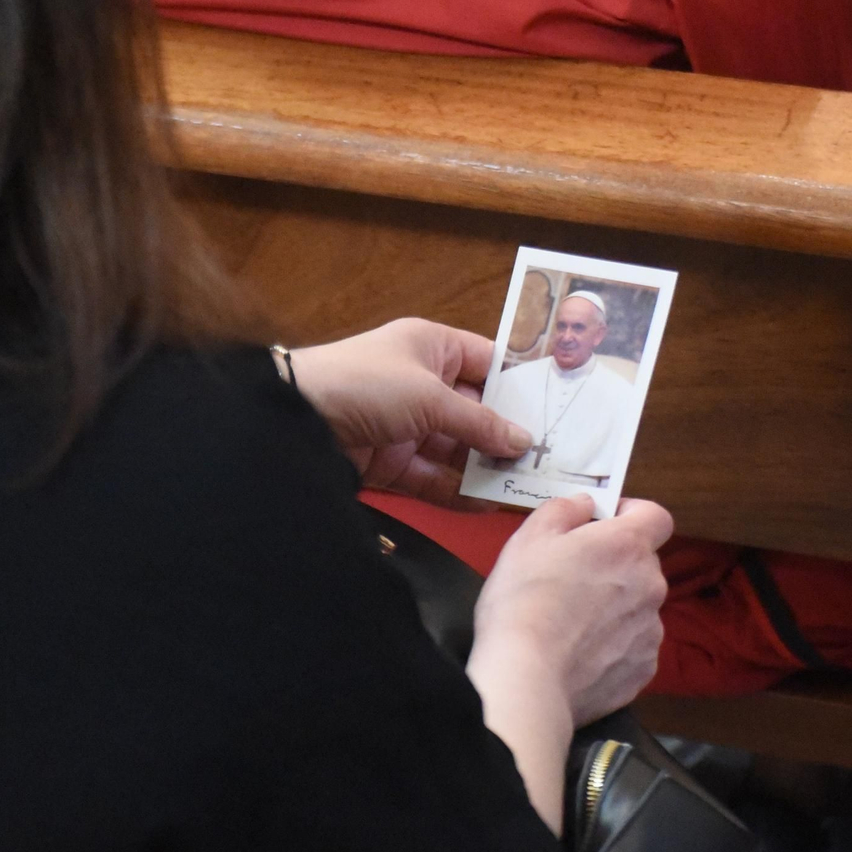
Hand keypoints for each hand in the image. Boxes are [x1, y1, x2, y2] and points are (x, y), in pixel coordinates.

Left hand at [290, 319, 532, 504]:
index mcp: (431, 347)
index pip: (488, 362)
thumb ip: (479, 423)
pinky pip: (435, 478)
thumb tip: (523, 440)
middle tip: (549, 459)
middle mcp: (422, 383)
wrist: (295, 420)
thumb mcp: (429, 396)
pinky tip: (488, 504)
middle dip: (507, 436)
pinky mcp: (392, 462)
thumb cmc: (363, 383)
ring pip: (458, 450)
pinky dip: (459, 492)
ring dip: (486, 469)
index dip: (519, 385)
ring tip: (525, 488)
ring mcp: (407, 425)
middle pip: (477, 412)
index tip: (556, 409)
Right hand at [472, 495, 672, 726]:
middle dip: (615, 565)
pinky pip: (633, 648)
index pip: (656, 516)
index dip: (631, 515)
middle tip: (574, 579)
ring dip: (616, 609)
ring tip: (573, 625)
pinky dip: (613, 648)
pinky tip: (581, 656)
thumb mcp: (530, 536)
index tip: (603, 524)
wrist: (526, 677)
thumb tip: (587, 505)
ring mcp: (651, 632)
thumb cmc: (525, 598)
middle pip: (643, 564)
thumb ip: (565, 509)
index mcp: (628, 545)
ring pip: (638, 608)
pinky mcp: (643, 670)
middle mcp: (651, 585)